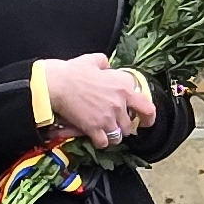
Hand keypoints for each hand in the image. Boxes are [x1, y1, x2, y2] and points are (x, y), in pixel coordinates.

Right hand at [44, 54, 158, 146]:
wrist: (56, 84)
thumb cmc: (72, 71)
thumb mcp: (94, 60)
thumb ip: (106, 64)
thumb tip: (107, 67)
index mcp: (124, 86)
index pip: (147, 107)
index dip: (147, 117)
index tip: (144, 121)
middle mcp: (120, 103)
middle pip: (130, 125)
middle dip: (124, 126)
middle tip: (116, 124)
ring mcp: (108, 117)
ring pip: (119, 136)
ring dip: (113, 135)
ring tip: (106, 131)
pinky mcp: (94, 128)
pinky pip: (104, 142)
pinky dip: (101, 142)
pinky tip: (96, 137)